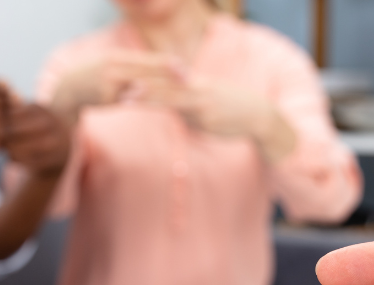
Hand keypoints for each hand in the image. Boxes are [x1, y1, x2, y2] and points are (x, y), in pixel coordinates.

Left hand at [0, 103, 71, 177]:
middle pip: (10, 131)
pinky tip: (11, 155)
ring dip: (0, 148)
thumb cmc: (36, 124)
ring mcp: (52, 145)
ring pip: (14, 149)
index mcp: (39, 110)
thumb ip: (3, 112)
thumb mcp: (24, 112)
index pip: (9, 113)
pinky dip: (12, 159)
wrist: (65, 144)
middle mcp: (48, 126)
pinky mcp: (52, 162)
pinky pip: (22, 162)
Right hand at [51, 51, 182, 123]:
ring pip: (138, 86)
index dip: (165, 63)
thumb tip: (149, 73)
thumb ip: (128, 69)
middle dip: (167, 73)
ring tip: (175, 93)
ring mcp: (109, 84)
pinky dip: (141, 102)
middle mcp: (113, 67)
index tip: (183, 67)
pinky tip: (154, 104)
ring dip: (158, 89)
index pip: (145, 59)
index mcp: (115, 58)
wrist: (66, 91)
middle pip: (145, 70)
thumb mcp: (107, 68)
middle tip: (188, 77)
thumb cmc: (90, 80)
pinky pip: (128, 101)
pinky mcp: (105, 98)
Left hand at [134, 74, 296, 160]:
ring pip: (169, 96)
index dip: (143, 79)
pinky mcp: (206, 117)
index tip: (121, 80)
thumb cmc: (231, 112)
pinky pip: (182, 114)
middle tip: (115, 86)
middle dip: (138, 85)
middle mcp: (196, 88)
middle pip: (162, 84)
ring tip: (126, 99)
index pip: (164, 79)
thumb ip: (187, 105)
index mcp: (194, 84)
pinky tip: (156, 114)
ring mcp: (201, 102)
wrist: (258, 116)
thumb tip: (172, 111)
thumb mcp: (206, 105)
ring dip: (147, 97)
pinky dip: (166, 111)